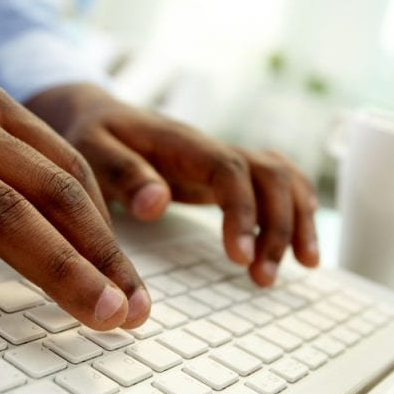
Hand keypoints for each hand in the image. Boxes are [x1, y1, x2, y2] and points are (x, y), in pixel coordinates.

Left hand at [27, 84, 318, 285]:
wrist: (96, 117)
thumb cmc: (92, 137)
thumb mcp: (91, 150)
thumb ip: (122, 174)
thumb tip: (157, 204)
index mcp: (180, 142)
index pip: (229, 169)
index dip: (242, 211)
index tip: (239, 257)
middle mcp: (210, 148)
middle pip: (268, 174)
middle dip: (277, 225)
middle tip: (263, 277)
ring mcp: (221, 160)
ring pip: (281, 177)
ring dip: (296, 220)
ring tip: (302, 266)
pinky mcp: (224, 175)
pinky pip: (274, 184)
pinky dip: (295, 212)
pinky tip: (300, 247)